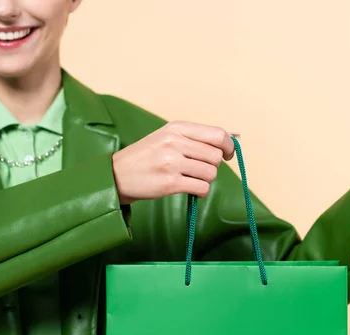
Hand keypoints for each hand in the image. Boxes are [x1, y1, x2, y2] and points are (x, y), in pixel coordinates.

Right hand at [112, 121, 234, 204]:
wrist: (116, 175)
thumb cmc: (147, 156)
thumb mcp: (168, 137)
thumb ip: (197, 137)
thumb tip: (233, 139)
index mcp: (176, 127)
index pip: (217, 134)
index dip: (228, 146)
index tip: (226, 155)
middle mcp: (174, 142)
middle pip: (216, 156)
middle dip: (213, 166)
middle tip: (200, 170)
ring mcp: (172, 162)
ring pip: (211, 173)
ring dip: (206, 179)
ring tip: (191, 179)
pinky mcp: (170, 183)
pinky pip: (202, 188)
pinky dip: (201, 192)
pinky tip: (191, 189)